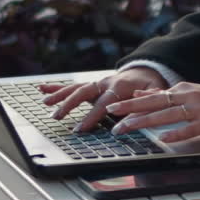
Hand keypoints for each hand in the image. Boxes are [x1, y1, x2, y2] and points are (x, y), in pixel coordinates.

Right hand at [40, 67, 168, 132]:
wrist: (147, 71)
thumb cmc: (152, 86)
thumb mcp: (156, 93)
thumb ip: (147, 100)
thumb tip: (140, 106)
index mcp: (121, 86)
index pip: (105, 103)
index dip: (93, 115)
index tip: (81, 128)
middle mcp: (106, 82)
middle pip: (84, 92)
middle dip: (70, 105)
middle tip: (58, 117)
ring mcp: (97, 82)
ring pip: (76, 88)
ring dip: (60, 96)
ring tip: (46, 105)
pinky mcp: (92, 85)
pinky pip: (73, 86)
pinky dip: (57, 87)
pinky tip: (42, 89)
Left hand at [106, 81, 199, 142]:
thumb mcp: (187, 92)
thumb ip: (163, 94)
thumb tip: (138, 95)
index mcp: (181, 90)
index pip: (150, 96)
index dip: (130, 102)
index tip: (112, 106)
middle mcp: (186, 97)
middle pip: (154, 103)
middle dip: (131, 109)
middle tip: (112, 114)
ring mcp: (197, 110)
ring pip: (166, 115)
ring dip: (145, 121)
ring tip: (128, 127)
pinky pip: (189, 129)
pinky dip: (176, 133)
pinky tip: (164, 138)